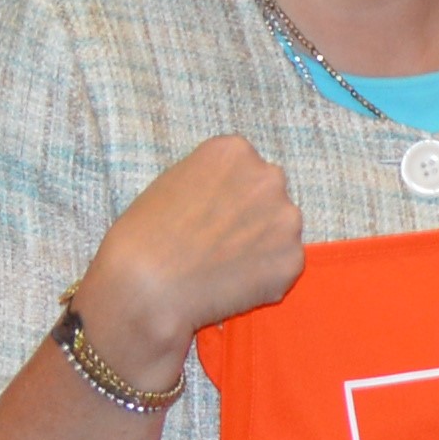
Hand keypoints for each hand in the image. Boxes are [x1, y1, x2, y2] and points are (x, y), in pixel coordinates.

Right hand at [70, 135, 304, 380]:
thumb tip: (229, 195)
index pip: (245, 168)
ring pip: (280, 231)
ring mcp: (286, 219)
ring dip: (262, 246)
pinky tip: (232, 286)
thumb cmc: (145, 235)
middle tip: (220, 244)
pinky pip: (283, 267)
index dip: (228, 195)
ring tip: (223, 268)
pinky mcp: (293, 260)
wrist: (146, 288)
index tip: (210, 215)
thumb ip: (212, 181)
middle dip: (252, 216)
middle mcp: (269, 177)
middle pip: (268, 194)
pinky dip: (265, 278)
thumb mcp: (174, 182)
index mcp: (235, 151)